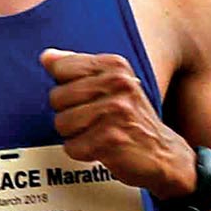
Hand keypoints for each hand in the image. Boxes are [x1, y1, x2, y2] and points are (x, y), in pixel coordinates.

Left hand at [40, 48, 195, 198]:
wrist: (164, 154)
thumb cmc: (132, 119)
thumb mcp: (111, 85)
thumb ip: (78, 68)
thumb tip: (47, 56)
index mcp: (115, 65)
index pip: (61, 68)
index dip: (66, 88)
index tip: (87, 97)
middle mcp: (117, 83)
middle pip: (56, 97)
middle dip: (69, 114)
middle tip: (94, 120)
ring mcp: (115, 110)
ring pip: (62, 123)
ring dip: (76, 135)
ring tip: (98, 133)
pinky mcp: (111, 138)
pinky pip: (72, 146)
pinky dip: (83, 152)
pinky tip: (102, 148)